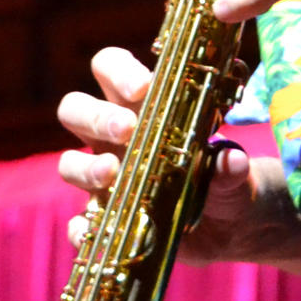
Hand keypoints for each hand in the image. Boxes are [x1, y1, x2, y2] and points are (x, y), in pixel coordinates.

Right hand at [55, 47, 300, 267]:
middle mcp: (112, 139)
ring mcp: (104, 181)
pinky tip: (96, 233)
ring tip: (112, 173)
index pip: (110, 68)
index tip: (144, 87)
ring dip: (86, 166)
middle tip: (126, 129)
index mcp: (140, 107)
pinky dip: (82, 228)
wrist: (228, 227)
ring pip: (68, 163)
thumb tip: (231, 161)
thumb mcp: (232, 173)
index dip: (119, 71)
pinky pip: (79, 224)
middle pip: (74, 108)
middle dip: (96, 115)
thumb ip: (229, 167)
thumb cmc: (223, 179)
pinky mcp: (105, 221)